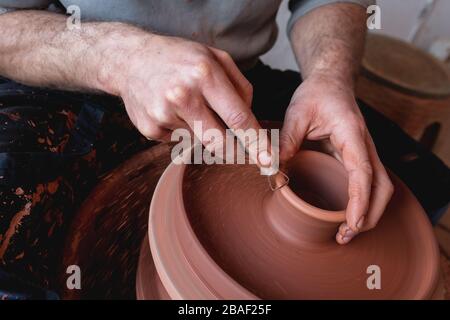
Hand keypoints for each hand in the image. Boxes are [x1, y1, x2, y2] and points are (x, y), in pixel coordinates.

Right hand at [106, 34, 270, 165]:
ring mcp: (164, 115)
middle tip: (241, 151)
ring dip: (203, 131)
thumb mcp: (214, 57)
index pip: (238, 117)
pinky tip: (171, 110)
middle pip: (220, 142)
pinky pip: (179, 141)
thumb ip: (240, 86)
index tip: (268, 160)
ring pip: (201, 141)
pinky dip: (182, 130)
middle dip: (235, 152)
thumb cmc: (178, 57)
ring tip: (188, 106)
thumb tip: (251, 119)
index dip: (256, 142)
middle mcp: (183, 96)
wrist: (129, 60)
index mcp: (204, 74)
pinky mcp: (150, 129)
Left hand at [280, 73, 393, 243]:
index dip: (360, 199)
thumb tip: (274, 170)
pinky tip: (346, 216)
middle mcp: (365, 145)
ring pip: (379, 188)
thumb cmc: (316, 94)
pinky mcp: (358, 158)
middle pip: (382, 186)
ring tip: (346, 233)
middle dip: (369, 215)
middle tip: (345, 236)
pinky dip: (362, 203)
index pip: (363, 171)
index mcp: (352, 134)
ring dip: (368, 213)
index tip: (353, 222)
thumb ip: (286, 140)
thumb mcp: (296, 113)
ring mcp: (364, 153)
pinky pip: (368, 184)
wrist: (330, 82)